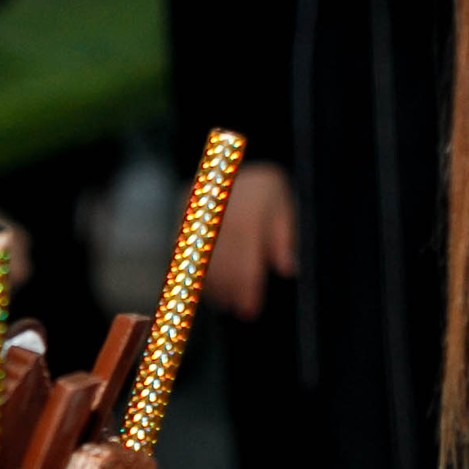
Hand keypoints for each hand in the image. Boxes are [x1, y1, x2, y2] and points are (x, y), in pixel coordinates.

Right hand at [200, 161, 295, 317]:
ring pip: (201, 263)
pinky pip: (186, 253)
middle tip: (241, 312)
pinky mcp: (182, 217)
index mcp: (245, 212)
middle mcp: (218, 216)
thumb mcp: (283, 201)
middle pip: (222, 267)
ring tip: (226, 303)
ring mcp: (196, 217)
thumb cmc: (262, 184)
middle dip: (231, 293)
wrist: (229, 156)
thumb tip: (286, 267)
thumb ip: (284, 235)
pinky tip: (209, 286)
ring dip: (214, 287)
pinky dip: (197, 272)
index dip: (248, 289)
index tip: (251, 309)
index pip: (245, 262)